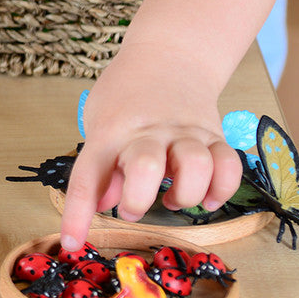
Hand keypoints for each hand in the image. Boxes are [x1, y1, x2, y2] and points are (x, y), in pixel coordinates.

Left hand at [57, 45, 242, 250]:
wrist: (170, 54)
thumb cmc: (126, 95)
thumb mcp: (101, 122)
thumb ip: (103, 166)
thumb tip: (103, 206)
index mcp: (111, 131)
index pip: (88, 175)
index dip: (78, 213)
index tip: (70, 243)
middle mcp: (148, 131)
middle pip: (146, 166)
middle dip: (139, 199)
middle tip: (133, 208)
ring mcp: (184, 132)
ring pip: (195, 165)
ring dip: (185, 195)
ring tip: (173, 199)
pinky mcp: (214, 135)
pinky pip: (228, 165)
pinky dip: (221, 190)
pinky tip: (207, 196)